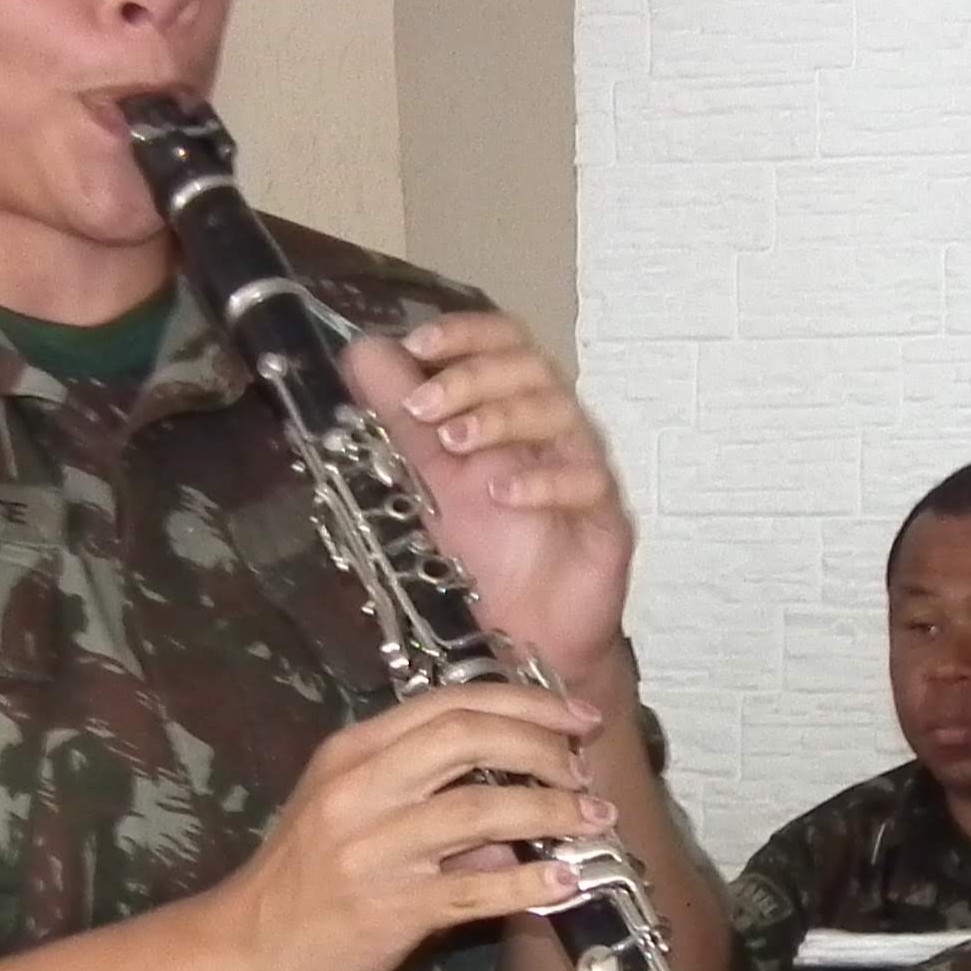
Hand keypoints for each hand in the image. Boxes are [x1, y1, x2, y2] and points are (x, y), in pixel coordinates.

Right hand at [203, 681, 606, 970]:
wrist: (243, 952)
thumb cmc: (300, 881)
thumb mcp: (351, 816)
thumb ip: (425, 800)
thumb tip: (512, 808)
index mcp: (353, 753)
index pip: (449, 703)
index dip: (524, 703)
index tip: (575, 716)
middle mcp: (362, 789)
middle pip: (469, 737)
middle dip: (544, 744)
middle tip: (586, 766)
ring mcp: (376, 848)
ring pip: (482, 808)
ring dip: (552, 810)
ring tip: (596, 819)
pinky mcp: (391, 909)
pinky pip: (476, 890)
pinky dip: (530, 883)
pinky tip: (566, 882)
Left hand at [348, 314, 632, 689]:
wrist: (523, 636)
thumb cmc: (484, 553)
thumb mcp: (428, 478)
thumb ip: (399, 418)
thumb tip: (362, 352)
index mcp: (512, 408)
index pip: (504, 341)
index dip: (465, 333)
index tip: (416, 346)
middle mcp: (553, 429)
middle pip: (532, 367)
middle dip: (472, 377)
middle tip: (422, 408)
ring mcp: (584, 469)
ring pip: (560, 412)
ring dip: (501, 418)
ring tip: (454, 444)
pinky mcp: (607, 518)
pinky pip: (588, 480)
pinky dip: (542, 481)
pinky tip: (502, 494)